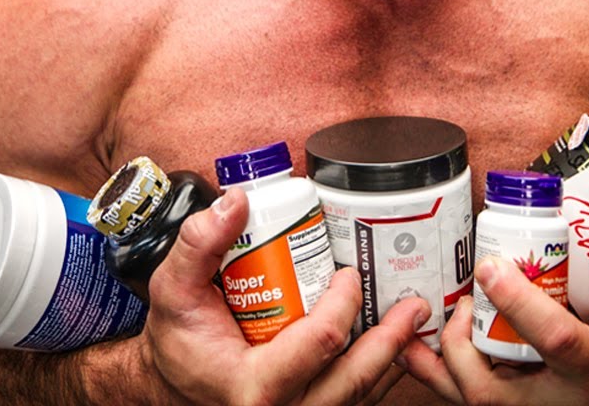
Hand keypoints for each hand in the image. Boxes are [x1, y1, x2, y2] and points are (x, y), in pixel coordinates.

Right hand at [141, 186, 430, 405]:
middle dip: (391, 340)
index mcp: (253, 386)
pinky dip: (374, 373)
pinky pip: (352, 399)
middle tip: (415, 305)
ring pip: (358, 394)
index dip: (343, 304)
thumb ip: (198, 244)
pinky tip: (391, 345)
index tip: (349, 274)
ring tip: (413, 322)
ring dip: (391, 358)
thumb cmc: (179, 340)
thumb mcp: (173, 289)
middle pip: (353, 379)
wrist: (175, 382)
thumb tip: (235, 203)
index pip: (319, 342)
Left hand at [400, 204, 588, 404]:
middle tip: (462, 300)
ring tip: (441, 315)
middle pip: (497, 394)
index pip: (558, 343)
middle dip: (463, 347)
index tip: (491, 267)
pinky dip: (439, 372)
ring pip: (476, 402)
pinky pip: (470, 397)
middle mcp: (567, 400)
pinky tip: (417, 343)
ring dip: (442, 362)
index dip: (520, 305)